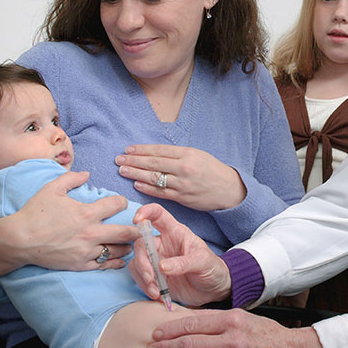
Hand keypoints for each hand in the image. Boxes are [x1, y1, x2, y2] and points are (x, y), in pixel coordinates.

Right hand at [13, 171, 139, 269]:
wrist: (18, 240)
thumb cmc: (34, 213)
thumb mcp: (52, 189)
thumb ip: (71, 178)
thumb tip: (87, 173)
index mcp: (86, 213)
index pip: (116, 205)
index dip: (123, 202)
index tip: (122, 203)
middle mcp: (91, 233)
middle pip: (126, 232)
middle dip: (137, 229)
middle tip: (143, 227)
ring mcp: (86, 251)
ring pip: (118, 250)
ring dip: (127, 245)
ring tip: (131, 242)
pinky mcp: (80, 265)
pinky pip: (104, 265)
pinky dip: (116, 262)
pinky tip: (121, 259)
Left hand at [115, 144, 246, 210]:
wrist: (229, 189)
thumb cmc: (213, 170)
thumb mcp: (198, 155)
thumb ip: (178, 154)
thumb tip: (154, 153)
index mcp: (187, 154)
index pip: (159, 150)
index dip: (141, 150)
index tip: (128, 149)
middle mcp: (184, 168)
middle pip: (153, 163)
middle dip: (133, 161)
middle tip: (118, 159)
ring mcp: (182, 184)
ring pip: (154, 178)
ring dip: (136, 174)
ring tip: (122, 170)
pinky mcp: (182, 197)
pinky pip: (160, 192)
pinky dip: (147, 188)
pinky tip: (136, 184)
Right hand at [129, 203, 231, 306]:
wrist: (214, 290)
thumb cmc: (212, 268)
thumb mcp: (203, 262)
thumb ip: (184, 263)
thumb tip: (162, 266)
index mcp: (175, 232)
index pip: (158, 215)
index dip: (146, 212)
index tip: (137, 220)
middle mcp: (163, 244)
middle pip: (141, 244)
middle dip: (143, 262)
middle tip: (151, 279)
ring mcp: (157, 260)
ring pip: (137, 262)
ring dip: (143, 278)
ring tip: (156, 291)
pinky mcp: (154, 276)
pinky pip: (139, 277)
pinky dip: (144, 286)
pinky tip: (157, 295)